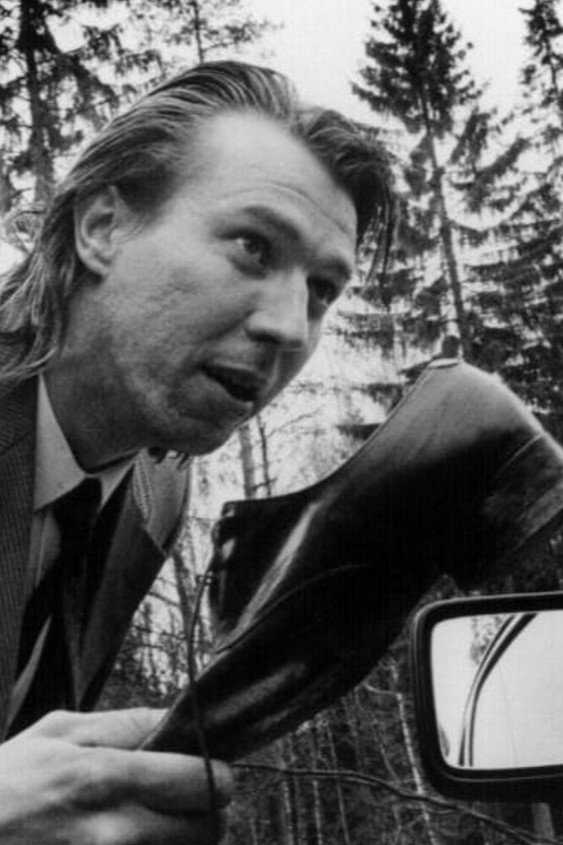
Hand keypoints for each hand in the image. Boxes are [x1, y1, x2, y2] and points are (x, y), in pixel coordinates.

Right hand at [0, 708, 232, 843]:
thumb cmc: (7, 783)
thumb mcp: (57, 732)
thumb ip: (125, 724)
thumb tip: (177, 716)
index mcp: (106, 778)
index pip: (202, 780)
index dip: (213, 771)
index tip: (203, 767)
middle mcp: (116, 835)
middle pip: (208, 829)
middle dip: (204, 810)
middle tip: (182, 800)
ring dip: (181, 839)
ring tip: (151, 821)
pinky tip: (132, 842)